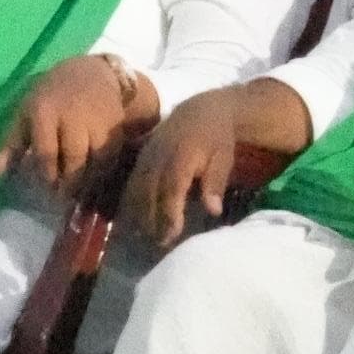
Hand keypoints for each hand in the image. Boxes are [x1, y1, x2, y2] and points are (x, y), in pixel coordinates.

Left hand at [0, 49, 144, 187]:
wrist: (89, 70)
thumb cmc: (50, 96)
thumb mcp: (25, 114)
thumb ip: (10, 145)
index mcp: (45, 111)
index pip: (47, 153)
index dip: (47, 175)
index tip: (47, 190)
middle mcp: (74, 114)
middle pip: (75, 157)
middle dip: (70, 182)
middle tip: (64, 197)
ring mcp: (98, 116)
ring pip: (98, 157)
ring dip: (89, 179)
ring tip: (81, 191)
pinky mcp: (117, 119)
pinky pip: (114, 151)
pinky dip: (107, 168)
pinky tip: (97, 176)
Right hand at [129, 88, 265, 243]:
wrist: (200, 110)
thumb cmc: (216, 138)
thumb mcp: (223, 157)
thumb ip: (216, 183)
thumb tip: (214, 211)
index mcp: (181, 157)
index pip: (171, 190)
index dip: (169, 214)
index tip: (172, 236)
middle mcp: (158, 157)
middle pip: (149, 194)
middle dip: (152, 221)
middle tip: (160, 243)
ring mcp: (145, 157)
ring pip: (135, 191)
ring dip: (138, 215)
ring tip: (146, 236)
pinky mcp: (138, 158)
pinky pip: (129, 183)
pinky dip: (130, 202)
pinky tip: (133, 219)